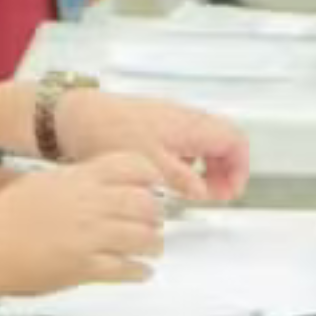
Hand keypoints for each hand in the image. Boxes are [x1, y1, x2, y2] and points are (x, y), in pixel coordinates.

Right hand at [0, 151, 167, 296]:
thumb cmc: (1, 219)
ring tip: (152, 247)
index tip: (154, 186)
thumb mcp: (42, 183)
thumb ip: (74, 184)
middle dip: (155, 215)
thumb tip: (96, 188)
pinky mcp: (86, 268)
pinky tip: (140, 270)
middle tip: (155, 221)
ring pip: (144, 237)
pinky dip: (139, 271)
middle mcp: (90, 204)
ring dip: (152, 244)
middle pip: (146, 203)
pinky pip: (128, 269)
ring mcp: (91, 236)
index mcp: (79, 179)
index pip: (133, 166)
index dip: (150, 177)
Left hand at [52, 91, 250, 201]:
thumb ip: (181, 178)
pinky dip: (187, 161)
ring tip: (192, 192)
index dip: (239, 169)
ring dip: (206, 167)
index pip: (235, 141)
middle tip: (213, 198)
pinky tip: (170, 179)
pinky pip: (184, 142)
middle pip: (223, 142)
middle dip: (225, 171)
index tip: (228, 194)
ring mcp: (171, 120)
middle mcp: (185, 118)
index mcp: (190, 126)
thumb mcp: (150, 165)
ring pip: (204, 143)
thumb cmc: (111, 136)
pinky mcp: (155, 124)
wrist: (76, 117)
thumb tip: (203, 191)